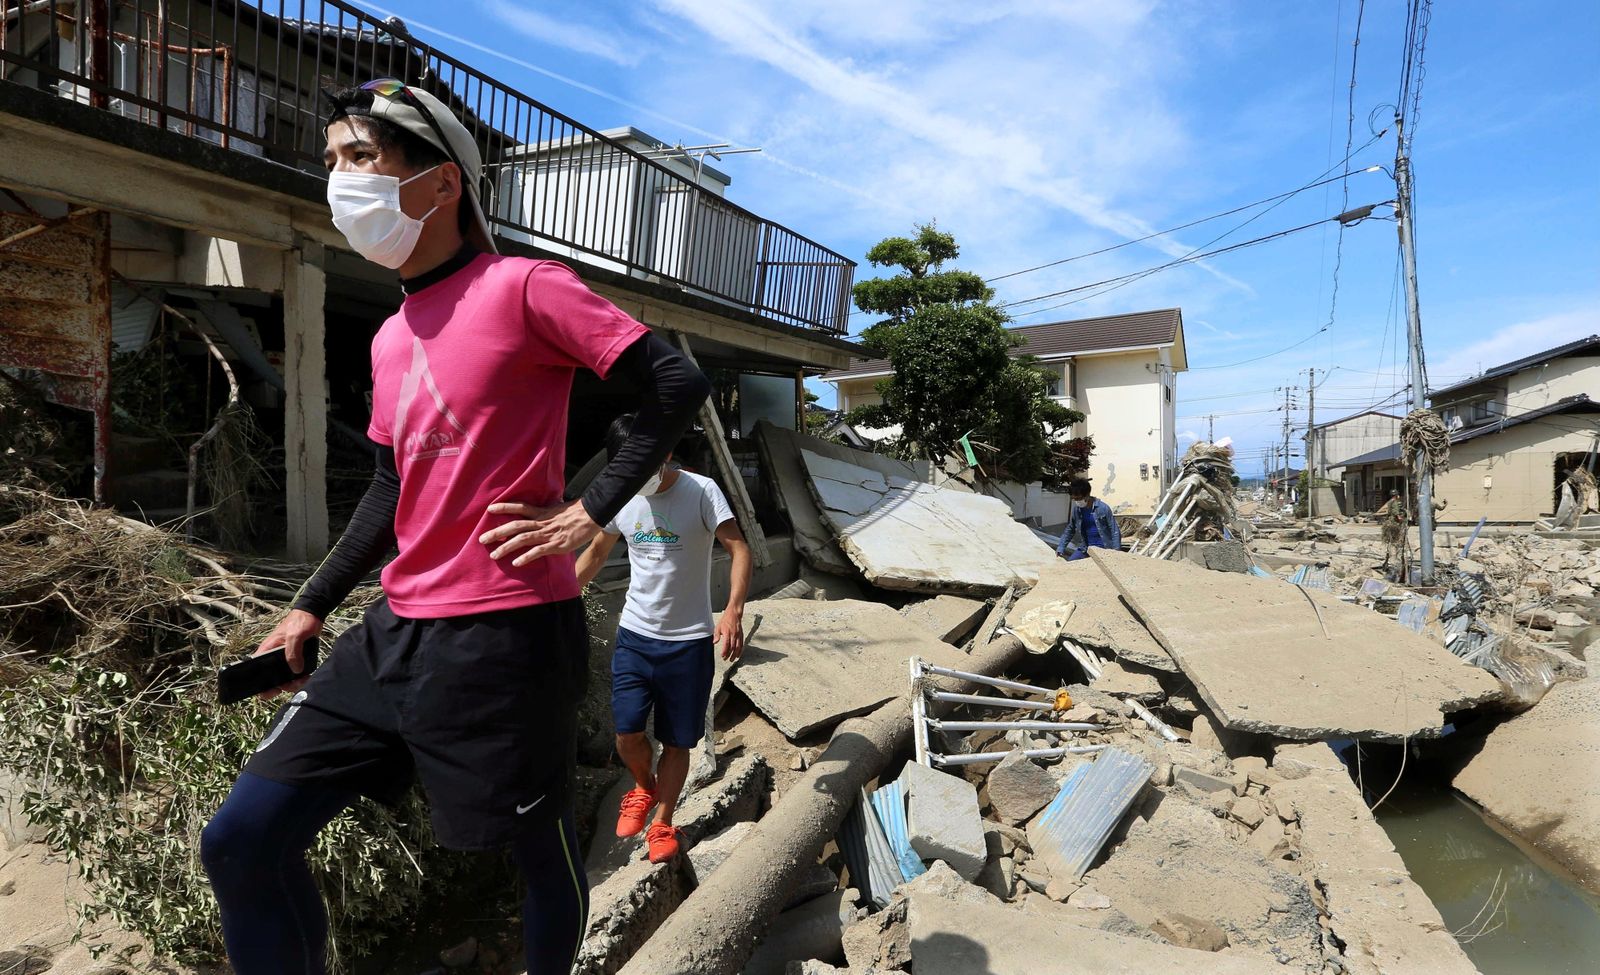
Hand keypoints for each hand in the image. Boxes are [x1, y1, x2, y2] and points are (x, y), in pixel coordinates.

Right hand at [254, 609, 321, 699]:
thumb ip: (293, 652)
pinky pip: (294, 674)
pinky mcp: (294, 659)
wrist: (312, 614)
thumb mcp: (295, 635)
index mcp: (266, 651)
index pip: (256, 671)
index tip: (274, 689)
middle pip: (271, 679)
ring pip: (284, 679)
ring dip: (292, 683)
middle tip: (293, 685)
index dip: (261, 685)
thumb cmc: (300, 621)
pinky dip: (299, 678)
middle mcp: (272, 657)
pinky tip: (306, 677)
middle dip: (282, 686)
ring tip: (303, 680)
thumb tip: (295, 670)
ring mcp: (284, 659)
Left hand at [481, 500, 601, 566]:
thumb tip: (541, 512)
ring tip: (494, 554)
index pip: (520, 508)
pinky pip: (538, 551)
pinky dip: (526, 557)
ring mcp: (548, 534)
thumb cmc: (577, 514)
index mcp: (542, 513)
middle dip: (497, 533)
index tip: (490, 509)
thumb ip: (548, 513)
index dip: (505, 507)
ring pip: (523, 539)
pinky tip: (516, 563)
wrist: (592, 515)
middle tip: (482, 539)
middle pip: (515, 526)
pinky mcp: (556, 545)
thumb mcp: (559, 510)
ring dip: (507, 547)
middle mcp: (542, 522)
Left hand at [715, 608, 743, 661]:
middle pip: (732, 647)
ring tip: (732, 659)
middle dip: (729, 655)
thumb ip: (716, 635)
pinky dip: (740, 651)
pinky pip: (742, 644)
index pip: (726, 644)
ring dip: (735, 654)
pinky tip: (738, 655)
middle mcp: (734, 634)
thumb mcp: (718, 626)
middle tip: (726, 659)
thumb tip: (715, 642)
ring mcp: (739, 635)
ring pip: (738, 647)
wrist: (734, 614)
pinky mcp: (741, 635)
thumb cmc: (725, 620)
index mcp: (727, 632)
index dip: (725, 651)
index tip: (722, 656)